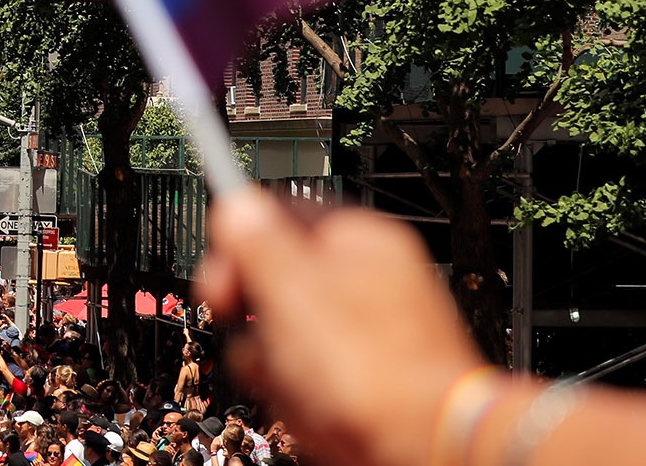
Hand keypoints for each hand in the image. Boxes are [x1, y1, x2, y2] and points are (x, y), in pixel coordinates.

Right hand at [195, 191, 484, 465]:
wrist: (423, 448)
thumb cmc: (371, 369)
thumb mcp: (289, 286)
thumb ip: (256, 238)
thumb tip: (238, 203)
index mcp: (359, 241)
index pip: (281, 217)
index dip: (240, 243)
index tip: (221, 272)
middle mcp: (367, 283)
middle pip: (276, 281)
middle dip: (253, 312)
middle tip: (241, 322)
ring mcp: (366, 335)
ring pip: (286, 334)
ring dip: (272, 362)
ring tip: (292, 381)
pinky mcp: (362, 382)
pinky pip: (306, 375)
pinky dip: (298, 394)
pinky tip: (311, 407)